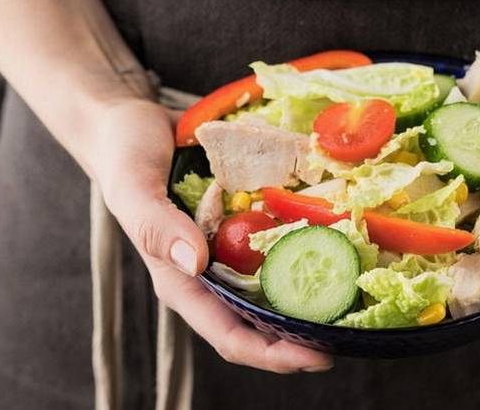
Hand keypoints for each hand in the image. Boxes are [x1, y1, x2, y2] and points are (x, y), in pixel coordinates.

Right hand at [91, 97, 332, 373]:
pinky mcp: (243, 222)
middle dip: (304, 335)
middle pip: (261, 321)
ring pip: (275, 285)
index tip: (316, 358)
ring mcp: (230, 248)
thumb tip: (195, 262)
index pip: (229, 335)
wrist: (133, 120)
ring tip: (355, 298)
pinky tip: (336, 241)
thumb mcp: (133, 186)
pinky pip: (277, 242)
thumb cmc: (124, 156)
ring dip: (312, 296)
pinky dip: (306, 246)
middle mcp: (210, 272)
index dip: (272, 355)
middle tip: (351, 332)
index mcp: (181, 280)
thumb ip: (156, 225)